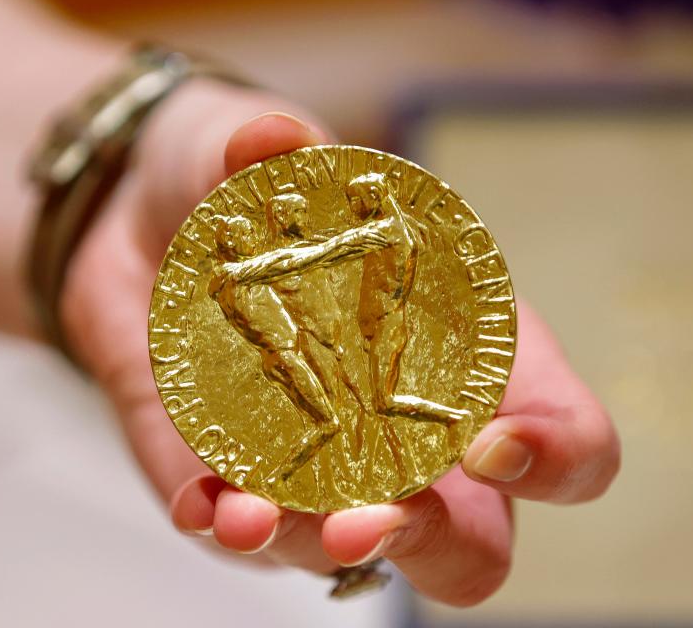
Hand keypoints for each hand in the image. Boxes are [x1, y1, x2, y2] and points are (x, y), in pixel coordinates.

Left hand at [61, 80, 619, 605]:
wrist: (136, 225)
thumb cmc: (232, 185)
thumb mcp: (249, 152)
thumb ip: (263, 147)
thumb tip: (272, 139)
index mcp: (457, 347)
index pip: (556, 430)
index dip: (554, 454)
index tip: (496, 445)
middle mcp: (401, 430)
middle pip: (469, 539)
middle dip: (433, 542)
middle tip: (373, 516)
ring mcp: (318, 470)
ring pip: (347, 553)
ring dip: (304, 546)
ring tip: (251, 517)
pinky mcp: (234, 480)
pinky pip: (241, 532)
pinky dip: (222, 527)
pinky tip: (202, 506)